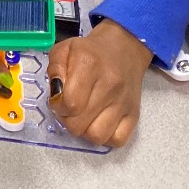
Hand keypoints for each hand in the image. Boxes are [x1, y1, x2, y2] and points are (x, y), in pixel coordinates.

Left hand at [46, 18, 152, 146]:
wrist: (124, 48)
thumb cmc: (90, 51)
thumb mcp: (65, 49)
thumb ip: (55, 70)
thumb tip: (56, 96)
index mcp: (89, 65)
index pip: (70, 104)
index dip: (58, 107)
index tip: (58, 101)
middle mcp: (109, 85)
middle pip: (79, 125)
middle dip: (68, 120)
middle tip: (68, 109)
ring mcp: (124, 102)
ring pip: (97, 137)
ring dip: (85, 131)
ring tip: (82, 118)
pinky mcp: (134, 115)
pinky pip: (117, 140)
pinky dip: (105, 137)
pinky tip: (98, 123)